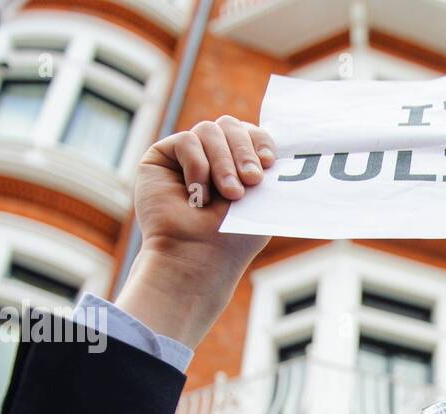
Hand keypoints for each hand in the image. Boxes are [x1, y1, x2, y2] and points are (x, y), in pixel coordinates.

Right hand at [118, 116, 275, 348]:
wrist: (199, 256)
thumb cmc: (232, 237)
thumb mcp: (260, 198)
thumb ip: (266, 166)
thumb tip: (284, 141)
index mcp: (236, 165)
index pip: (250, 133)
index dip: (260, 141)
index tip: (269, 163)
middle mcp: (211, 157)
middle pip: (230, 125)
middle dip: (244, 152)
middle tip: (252, 181)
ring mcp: (185, 156)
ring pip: (209, 130)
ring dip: (223, 163)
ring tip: (229, 195)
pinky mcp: (161, 158)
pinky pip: (187, 141)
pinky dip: (198, 167)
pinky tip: (198, 196)